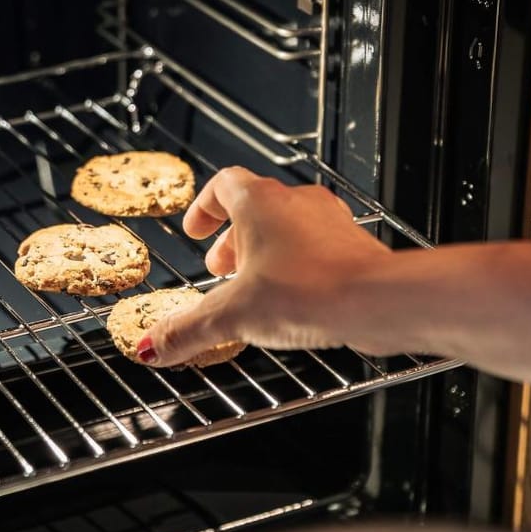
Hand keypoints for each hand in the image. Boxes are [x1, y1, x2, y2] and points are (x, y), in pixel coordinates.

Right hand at [141, 166, 391, 366]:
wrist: (376, 301)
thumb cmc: (309, 290)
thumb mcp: (231, 315)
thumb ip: (188, 330)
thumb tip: (154, 345)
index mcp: (260, 202)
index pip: (222, 186)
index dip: (204, 208)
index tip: (196, 230)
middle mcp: (296, 202)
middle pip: (255, 209)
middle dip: (233, 240)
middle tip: (221, 269)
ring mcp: (329, 222)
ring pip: (288, 228)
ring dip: (266, 253)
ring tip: (255, 288)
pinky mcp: (353, 247)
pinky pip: (316, 249)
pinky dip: (297, 267)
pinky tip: (293, 302)